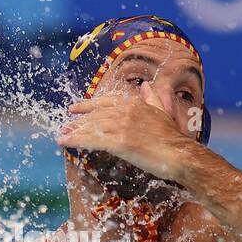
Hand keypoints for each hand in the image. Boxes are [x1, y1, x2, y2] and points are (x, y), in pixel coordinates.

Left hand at [57, 82, 200, 182]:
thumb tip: (146, 86)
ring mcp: (122, 126)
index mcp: (135, 104)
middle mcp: (126, 112)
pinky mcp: (119, 142)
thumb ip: (152, 98)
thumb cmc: (172, 138)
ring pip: (92, 127)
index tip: (74, 109)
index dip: (87, 105)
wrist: (180, 155)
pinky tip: (66, 143)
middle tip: (65, 126)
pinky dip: (76, 141)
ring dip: (74, 132)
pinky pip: (92, 140)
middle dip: (78, 122)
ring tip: (62, 135)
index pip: (105, 102)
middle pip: (95, 116)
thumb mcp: (162, 112)